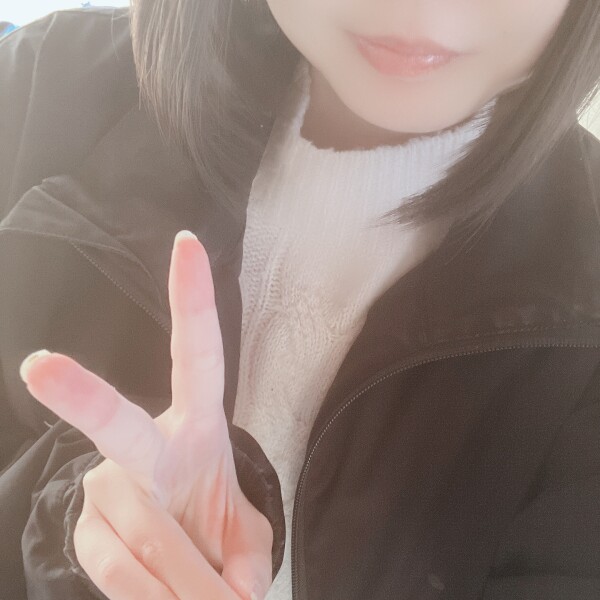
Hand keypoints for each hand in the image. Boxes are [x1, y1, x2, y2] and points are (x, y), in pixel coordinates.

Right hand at [19, 230, 272, 599]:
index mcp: (198, 426)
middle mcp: (147, 445)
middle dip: (81, 395)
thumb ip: (249, 558)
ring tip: (198, 587)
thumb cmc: (214, 518)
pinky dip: (147, 592)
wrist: (176, 553)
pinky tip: (159, 586)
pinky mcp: (84, 526)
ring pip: (133, 531)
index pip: (198, 356)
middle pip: (115, 422)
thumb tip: (233, 595)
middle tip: (39, 367)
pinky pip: (112, 566)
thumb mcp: (247, 536)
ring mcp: (109, 485)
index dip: (193, 301)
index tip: (187, 245)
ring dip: (176, 575)